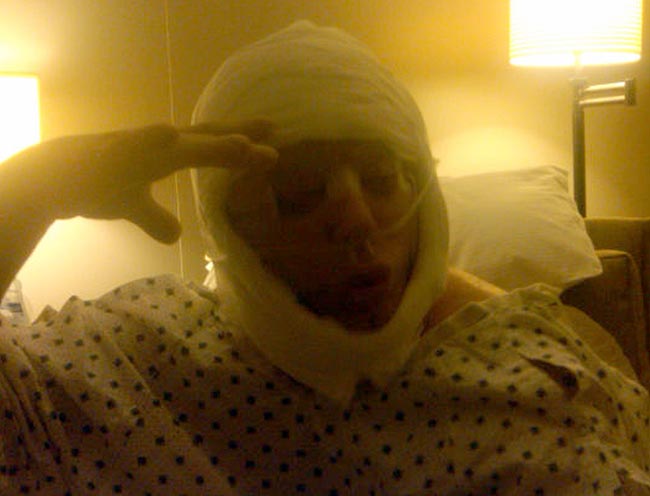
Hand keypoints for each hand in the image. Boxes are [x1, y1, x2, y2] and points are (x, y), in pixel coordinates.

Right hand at [2, 120, 276, 242]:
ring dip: (211, 143)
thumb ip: (157, 217)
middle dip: (240, 137)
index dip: (239, 148)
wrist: (49, 177)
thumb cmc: (94, 185)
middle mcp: (158, 145)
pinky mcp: (111, 154)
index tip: (271, 148)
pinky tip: (167, 133)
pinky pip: (132, 144)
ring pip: (180, 143)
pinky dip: (151, 139)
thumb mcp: (132, 207)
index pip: (211, 147)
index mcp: (165, 153)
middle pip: (207, 139)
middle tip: (275, 132)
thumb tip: (176, 235)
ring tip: (245, 142)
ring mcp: (137, 146)